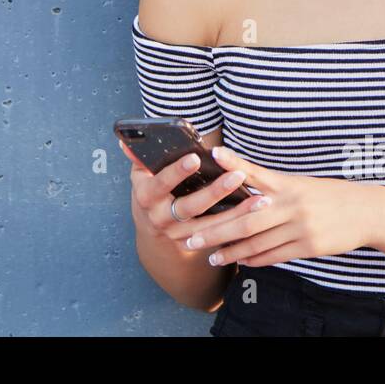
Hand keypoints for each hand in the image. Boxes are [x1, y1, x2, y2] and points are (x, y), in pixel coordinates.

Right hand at [117, 139, 264, 245]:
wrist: (151, 227)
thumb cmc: (150, 188)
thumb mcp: (141, 174)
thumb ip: (139, 157)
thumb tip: (125, 140)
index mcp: (147, 196)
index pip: (162, 182)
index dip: (177, 171)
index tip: (196, 158)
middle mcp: (161, 218)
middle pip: (190, 206)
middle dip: (215, 192)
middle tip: (237, 175)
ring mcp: (177, 234)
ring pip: (210, 226)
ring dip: (236, 213)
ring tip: (259, 199)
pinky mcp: (193, 243)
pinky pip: (217, 236)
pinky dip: (236, 226)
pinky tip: (255, 215)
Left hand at [179, 144, 381, 267]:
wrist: (366, 211)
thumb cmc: (329, 195)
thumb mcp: (301, 184)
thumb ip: (273, 187)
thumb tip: (242, 188)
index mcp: (287, 184)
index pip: (256, 172)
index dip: (234, 164)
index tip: (214, 156)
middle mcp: (291, 204)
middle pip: (246, 219)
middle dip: (216, 229)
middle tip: (191, 237)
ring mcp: (300, 226)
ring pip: (257, 242)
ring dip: (231, 251)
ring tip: (210, 257)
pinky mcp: (309, 246)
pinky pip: (275, 255)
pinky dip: (255, 259)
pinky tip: (240, 261)